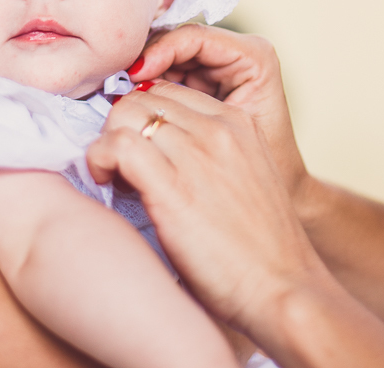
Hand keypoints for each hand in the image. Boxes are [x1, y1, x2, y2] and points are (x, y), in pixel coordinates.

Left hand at [87, 81, 319, 328]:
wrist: (285, 292)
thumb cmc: (260, 252)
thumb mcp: (245, 180)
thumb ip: (210, 155)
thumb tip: (159, 151)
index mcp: (239, 123)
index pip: (169, 91)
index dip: (142, 116)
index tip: (135, 146)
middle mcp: (219, 130)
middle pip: (143, 97)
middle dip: (121, 125)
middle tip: (119, 163)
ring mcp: (197, 155)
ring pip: (126, 113)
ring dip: (107, 141)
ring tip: (113, 175)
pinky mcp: (174, 188)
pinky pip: (118, 145)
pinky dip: (99, 157)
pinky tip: (105, 180)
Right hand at [129, 25, 306, 201]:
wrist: (266, 213)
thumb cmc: (260, 176)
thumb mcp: (227, 133)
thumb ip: (189, 107)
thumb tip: (139, 86)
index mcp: (253, 57)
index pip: (193, 37)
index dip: (159, 51)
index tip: (134, 75)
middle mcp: (234, 56)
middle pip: (174, 45)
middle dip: (143, 64)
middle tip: (114, 87)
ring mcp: (214, 71)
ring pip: (164, 63)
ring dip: (140, 81)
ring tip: (118, 102)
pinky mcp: (199, 89)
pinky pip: (163, 82)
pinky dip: (145, 95)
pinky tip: (129, 114)